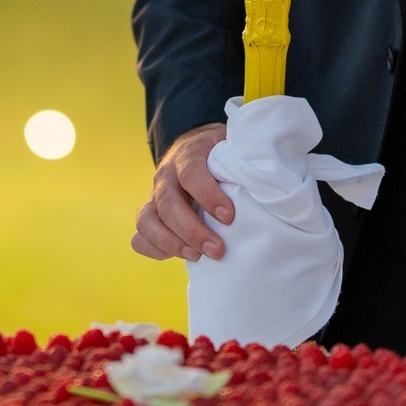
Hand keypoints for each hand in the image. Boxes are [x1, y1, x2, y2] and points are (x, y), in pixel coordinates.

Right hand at [130, 123, 231, 261]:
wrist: (199, 148)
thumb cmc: (223, 155)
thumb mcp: (233, 150)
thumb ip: (242, 165)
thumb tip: (265, 189)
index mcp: (188, 154)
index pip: (190, 173)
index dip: (207, 195)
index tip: (229, 217)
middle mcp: (166, 175)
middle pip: (168, 203)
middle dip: (192, 230)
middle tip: (218, 250)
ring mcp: (154, 196)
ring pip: (146, 221)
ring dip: (171, 243)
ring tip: (197, 257)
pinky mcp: (150, 216)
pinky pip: (140, 238)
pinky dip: (157, 250)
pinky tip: (183, 255)